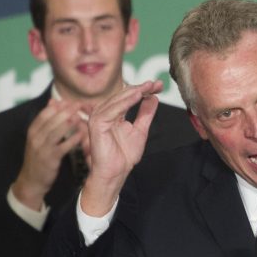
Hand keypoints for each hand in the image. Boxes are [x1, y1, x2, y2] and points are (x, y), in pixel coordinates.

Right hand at [13, 99, 89, 209]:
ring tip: (80, 116)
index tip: (70, 101)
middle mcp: (35, 138)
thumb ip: (46, 121)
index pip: (44, 113)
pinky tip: (82, 134)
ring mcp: (42, 148)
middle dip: (65, 111)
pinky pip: (62, 147)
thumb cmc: (39, 157)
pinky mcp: (50, 159)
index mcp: (32, 131)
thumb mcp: (39, 138)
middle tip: (78, 104)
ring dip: (68, 123)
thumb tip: (53, 102)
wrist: (31, 181)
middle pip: (51, 120)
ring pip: (56, 132)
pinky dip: (72, 140)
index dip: (58, 106)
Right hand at [81, 80, 160, 215]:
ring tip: (148, 86)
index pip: (129, 97)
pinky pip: (112, 110)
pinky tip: (137, 96)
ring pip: (118, 100)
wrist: (115, 172)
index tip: (159, 85)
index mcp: (114, 113)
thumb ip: (145, 114)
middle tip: (156, 83)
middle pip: (124, 95)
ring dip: (134, 92)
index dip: (144, 90)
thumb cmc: (124, 155)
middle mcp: (105, 112)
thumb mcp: (140, 130)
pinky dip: (124, 102)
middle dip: (141, 88)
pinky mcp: (97, 124)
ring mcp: (99, 117)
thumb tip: (153, 98)